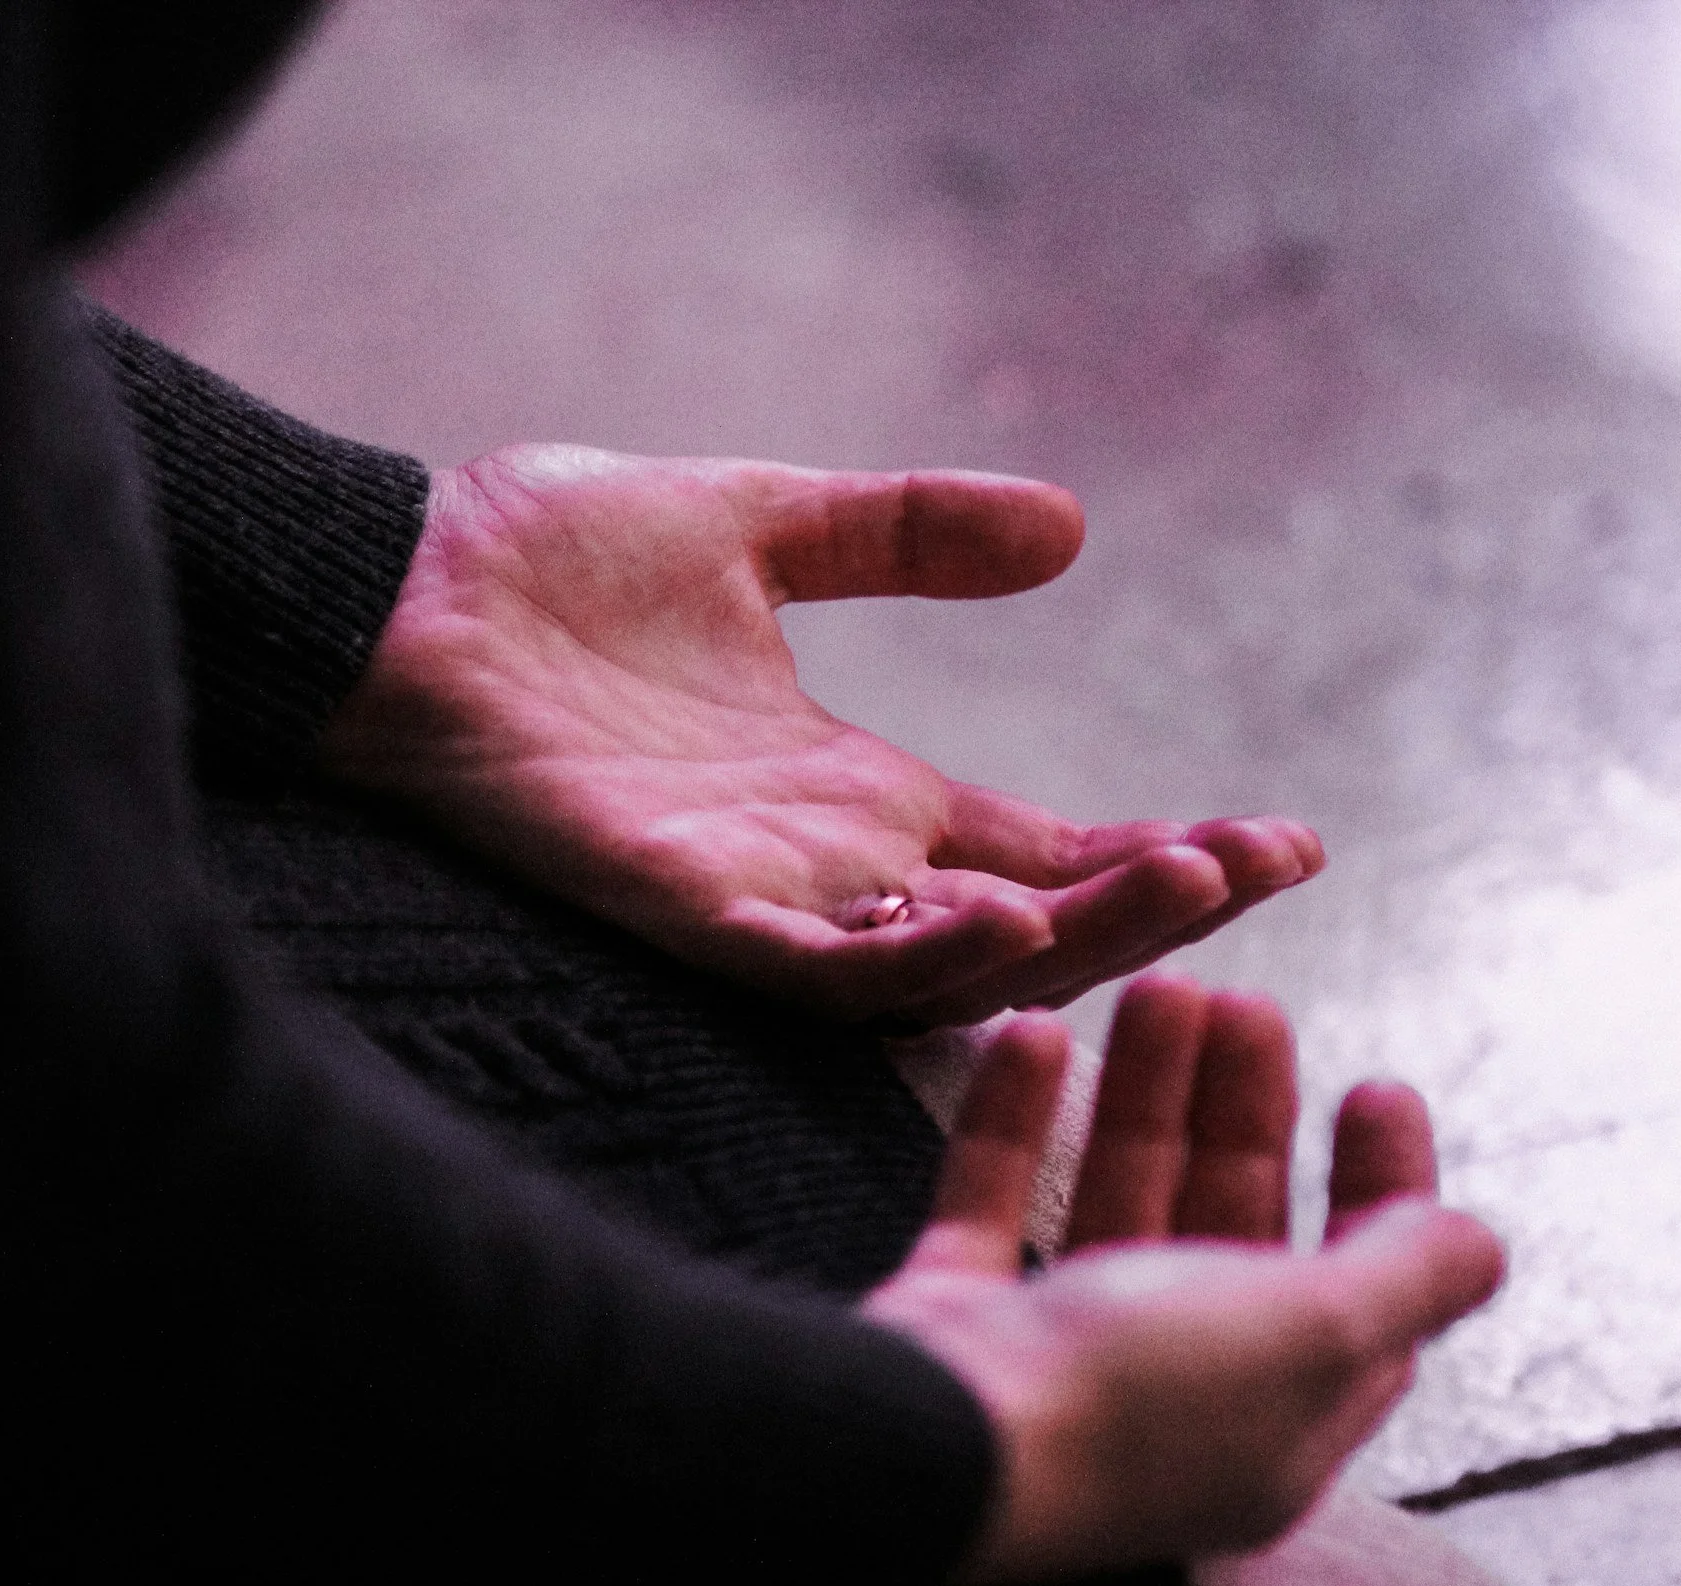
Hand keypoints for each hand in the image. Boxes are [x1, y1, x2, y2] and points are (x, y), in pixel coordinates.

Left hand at [319, 445, 1322, 1023]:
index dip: (1154, 852)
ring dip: (1069, 936)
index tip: (1285, 838)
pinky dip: (915, 957)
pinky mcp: (683, 913)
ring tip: (1188, 883)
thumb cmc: (542, 559)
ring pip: (945, 964)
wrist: (395, 586)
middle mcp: (823, 864)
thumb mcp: (764, 520)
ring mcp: (758, 899)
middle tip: (1264, 866)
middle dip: (1149, 909)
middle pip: (1025, 923)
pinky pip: (820, 969)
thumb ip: (904, 535)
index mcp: (851, 790)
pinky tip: (1003, 920)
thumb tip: (1070, 527)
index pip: (1040, 846)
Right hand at [859, 990, 1501, 1583]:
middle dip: (1245, 1110)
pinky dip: (1014, 1115)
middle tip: (1246, 1002)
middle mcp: (1170, 1392)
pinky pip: (992, 1196)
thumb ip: (1404, 1277)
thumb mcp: (1314, 1332)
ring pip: (1118, 1198)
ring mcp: (1054, 1355)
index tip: (1375, 1086)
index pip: (1358, 1298)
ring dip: (1142, 1091)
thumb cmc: (1133, 1397)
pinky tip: (1036, 1031)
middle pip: (1229, 1225)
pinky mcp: (959, 1315)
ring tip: (1157, 983)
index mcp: (1274, 1420)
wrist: (931, 1448)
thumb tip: (1481, 1243)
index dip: (1382, 1189)